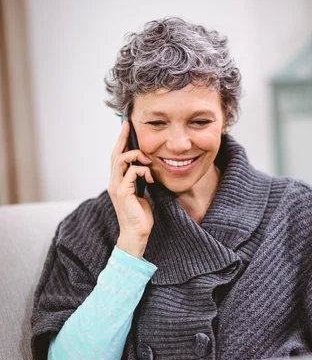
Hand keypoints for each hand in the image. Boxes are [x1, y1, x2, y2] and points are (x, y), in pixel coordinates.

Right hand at [108, 120, 154, 257]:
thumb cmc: (140, 216)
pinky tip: (150, 176)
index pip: (117, 157)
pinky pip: (131, 172)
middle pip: (115, 154)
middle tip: (129, 125)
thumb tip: (145, 168)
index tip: (127, 129)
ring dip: (136, 155)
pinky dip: (142, 170)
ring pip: (121, 160)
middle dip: (123, 138)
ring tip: (148, 159)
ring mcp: (116, 187)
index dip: (121, 142)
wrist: (137, 234)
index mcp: (117, 182)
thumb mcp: (141, 193)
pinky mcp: (123, 192)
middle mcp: (113, 182)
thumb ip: (139, 180)